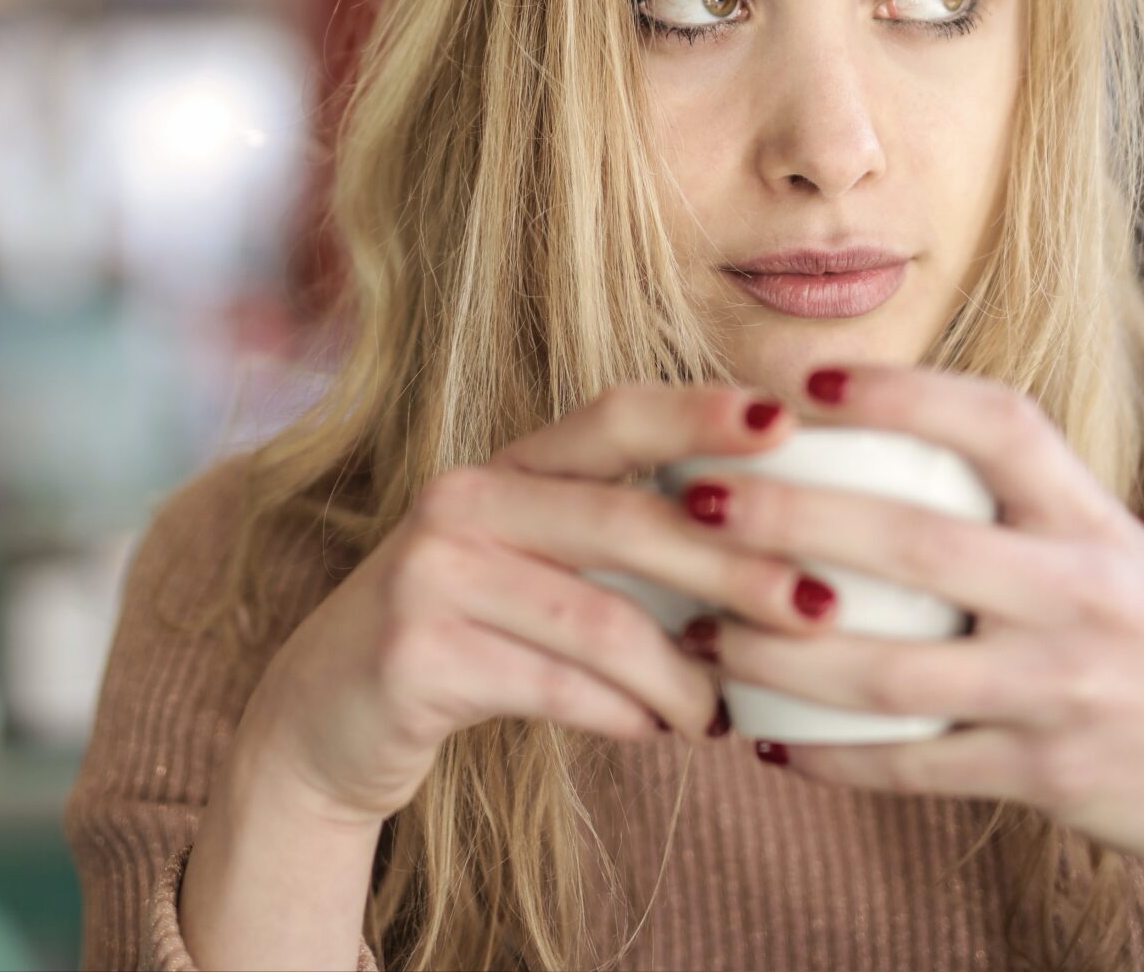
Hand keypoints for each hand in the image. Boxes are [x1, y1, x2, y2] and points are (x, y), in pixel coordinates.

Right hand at [234, 382, 837, 827]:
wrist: (323, 719)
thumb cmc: (468, 641)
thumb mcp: (535, 571)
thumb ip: (622, 548)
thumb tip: (781, 559)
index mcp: (506, 466)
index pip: (614, 415)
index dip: (701, 412)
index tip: (791, 421)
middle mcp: (463, 499)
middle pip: (624, 519)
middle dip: (733, 565)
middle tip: (820, 607)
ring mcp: (431, 573)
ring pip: (597, 618)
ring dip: (681, 674)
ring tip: (723, 713)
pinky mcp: (414, 654)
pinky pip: (553, 685)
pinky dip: (620, 713)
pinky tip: (658, 732)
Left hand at [679, 362, 1143, 911]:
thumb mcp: (1109, 549)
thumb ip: (1014, 502)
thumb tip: (868, 431)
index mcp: (1093, 519)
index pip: (997, 424)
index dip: (901, 391)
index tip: (805, 378)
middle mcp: (1082, 592)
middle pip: (913, 544)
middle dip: (790, 519)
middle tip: (696, 499)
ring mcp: (1065, 688)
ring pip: (892, 671)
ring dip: (780, 654)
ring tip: (702, 631)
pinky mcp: (1049, 775)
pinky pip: (916, 766)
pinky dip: (833, 757)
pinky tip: (769, 739)